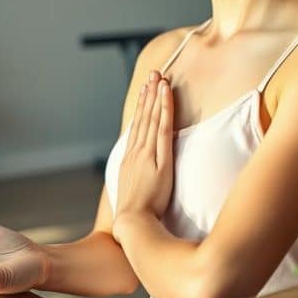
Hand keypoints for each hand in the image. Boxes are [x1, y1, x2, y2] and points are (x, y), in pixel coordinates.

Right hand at [114, 71, 175, 230]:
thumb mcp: (135, 189)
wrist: (133, 223)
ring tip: (159, 77)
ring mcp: (147, 154)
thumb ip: (139, 175)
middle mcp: (137, 152)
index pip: (137, 126)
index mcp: (130, 159)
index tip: (145, 90)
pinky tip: (166, 94)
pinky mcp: (160, 158)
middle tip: (153, 74)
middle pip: (143, 117)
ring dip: (156, 96)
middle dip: (148, 94)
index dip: (142, 107)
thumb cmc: (136, 212)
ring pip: (152, 118)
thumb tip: (143, 170)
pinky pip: (163, 128)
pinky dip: (164, 109)